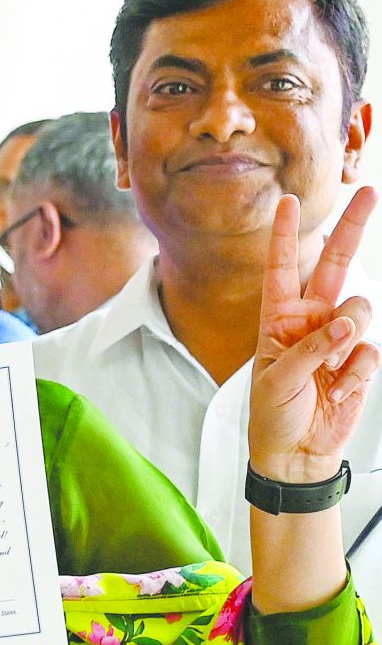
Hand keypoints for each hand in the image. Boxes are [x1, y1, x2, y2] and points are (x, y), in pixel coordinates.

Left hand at [249, 188, 379, 483]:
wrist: (297, 452)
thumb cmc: (274, 414)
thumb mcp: (276, 380)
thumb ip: (311, 348)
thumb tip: (346, 324)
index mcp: (278, 318)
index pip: (282, 269)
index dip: (286, 235)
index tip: (288, 201)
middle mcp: (311, 320)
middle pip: (334, 265)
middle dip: (350, 228)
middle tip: (368, 192)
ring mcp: (339, 338)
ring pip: (360, 309)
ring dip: (349, 335)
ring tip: (330, 367)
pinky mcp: (361, 360)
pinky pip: (370, 352)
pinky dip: (356, 372)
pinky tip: (339, 390)